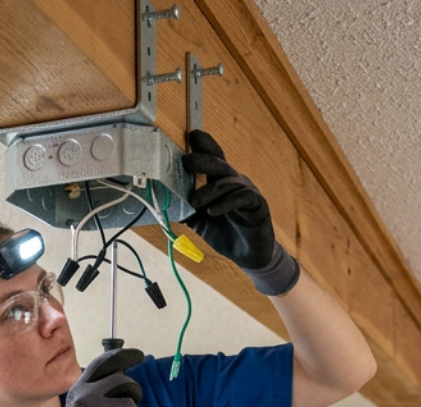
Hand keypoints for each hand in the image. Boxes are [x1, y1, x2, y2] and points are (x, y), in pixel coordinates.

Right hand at [39, 347, 144, 406]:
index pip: (103, 362)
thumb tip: (123, 371)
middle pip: (122, 379)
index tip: (139, 355)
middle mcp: (84, 395)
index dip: (124, 355)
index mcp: (78, 388)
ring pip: (130, 401)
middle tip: (134, 403)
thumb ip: (98, 389)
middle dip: (135, 392)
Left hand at [180, 130, 299, 294]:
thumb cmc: (226, 233)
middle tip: (186, 162)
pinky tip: (213, 211)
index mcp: (221, 181)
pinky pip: (242, 198)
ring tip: (195, 201)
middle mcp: (235, 182)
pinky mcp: (258, 205)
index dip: (205, 145)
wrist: (249, 255)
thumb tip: (163, 202)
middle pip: (219, 164)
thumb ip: (185, 210)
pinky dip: (226, 203)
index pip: (214, 158)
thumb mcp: (199, 221)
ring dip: (210, 190)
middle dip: (203, 159)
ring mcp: (248, 192)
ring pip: (228, 182)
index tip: (192, 136)